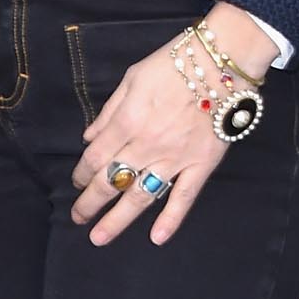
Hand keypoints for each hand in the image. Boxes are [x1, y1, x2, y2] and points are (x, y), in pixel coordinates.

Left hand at [70, 3, 268, 246]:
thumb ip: (109, 112)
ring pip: (140, 196)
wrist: (222, 60)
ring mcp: (174, 158)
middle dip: (90, 203)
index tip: (76, 183)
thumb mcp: (132, 79)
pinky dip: (171, 219)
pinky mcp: (201, 164)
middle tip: (77, 218)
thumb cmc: (174, 62)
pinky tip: (156, 238)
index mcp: (126, 122)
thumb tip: (89, 138)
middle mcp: (146, 146)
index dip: (81, 174)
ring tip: (99, 237)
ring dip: (117, 220)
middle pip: (111, 182)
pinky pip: (184, 196)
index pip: (95, 158)